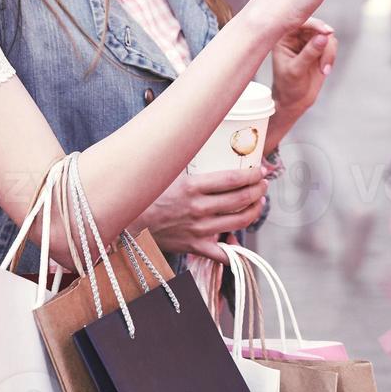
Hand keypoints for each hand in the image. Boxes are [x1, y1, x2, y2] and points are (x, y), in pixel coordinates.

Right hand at [134, 168, 267, 262]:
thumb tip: (201, 138)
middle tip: (263, 184)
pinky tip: (240, 241)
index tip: (261, 171)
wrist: (127, 223)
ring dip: (255, 210)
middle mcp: (198, 208)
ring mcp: (198, 230)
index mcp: (192, 187)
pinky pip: (221, 254)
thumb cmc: (147, 194)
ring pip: (238, 221)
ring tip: (259, 202)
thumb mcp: (166, 171)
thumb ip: (187, 159)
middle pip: (240, 199)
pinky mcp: (194, 246)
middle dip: (258, 190)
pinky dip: (235, 251)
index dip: (252, 175)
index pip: (232, 180)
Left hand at [270, 17, 337, 139]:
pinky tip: (325, 70)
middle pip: (317, 27)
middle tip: (326, 60)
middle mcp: (295, 36)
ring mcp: (308, 42)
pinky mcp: (319, 49)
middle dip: (324, 43)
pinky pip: (331, 45)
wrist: (294, 101)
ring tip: (324, 70)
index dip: (315, 25)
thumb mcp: (296, 70)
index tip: (326, 32)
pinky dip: (331, 57)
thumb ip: (309, 53)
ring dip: (329, 53)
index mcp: (283, 37)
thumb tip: (324, 37)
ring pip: (327, 37)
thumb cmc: (288, 86)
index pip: (300, 22)